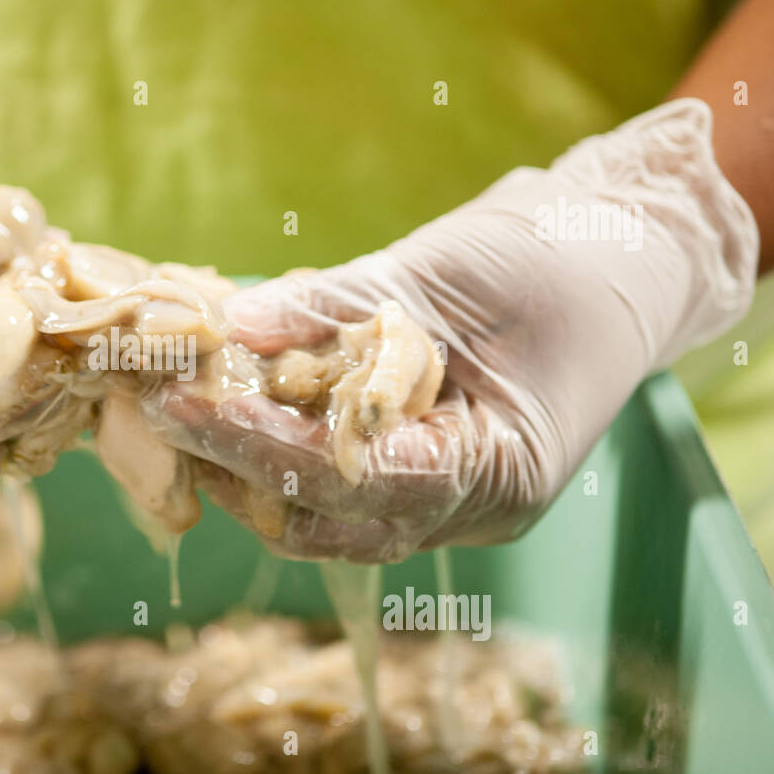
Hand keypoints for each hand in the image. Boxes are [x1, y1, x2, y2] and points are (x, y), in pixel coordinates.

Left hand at [144, 99, 758, 561]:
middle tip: (153, 400)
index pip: (355, 480)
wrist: (620, 256)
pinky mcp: (414, 470)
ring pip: (315, 513)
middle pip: (323, 516)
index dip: (259, 442)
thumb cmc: (560, 259)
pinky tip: (227, 399)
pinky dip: (272, 444)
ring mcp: (441, 498)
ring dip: (240, 462)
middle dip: (231, 461)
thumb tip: (227, 326)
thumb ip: (336, 307)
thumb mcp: (443, 271)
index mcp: (499, 471)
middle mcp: (467, 508)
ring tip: (175, 401)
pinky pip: (326, 481)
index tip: (182, 400)